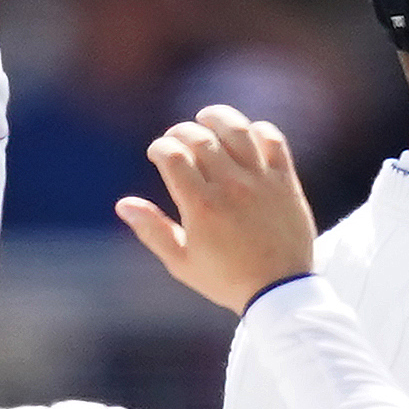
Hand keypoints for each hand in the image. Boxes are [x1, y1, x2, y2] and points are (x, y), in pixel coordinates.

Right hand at [116, 105, 321, 313]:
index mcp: (201, 206)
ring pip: (237, 130)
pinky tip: (246, 136)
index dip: (159, 147)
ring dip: (217, 118)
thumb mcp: (182, 263)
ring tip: (206, 119)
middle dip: (180, 132)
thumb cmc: (226, 280)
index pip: (173, 155)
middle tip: (177, 141)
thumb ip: (152, 231)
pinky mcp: (285, 182)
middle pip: (200, 138)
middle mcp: (230, 188)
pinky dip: (258, 131)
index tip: (157, 154)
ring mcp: (260, 182)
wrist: (279, 291)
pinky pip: (273, 141)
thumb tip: (123, 204)